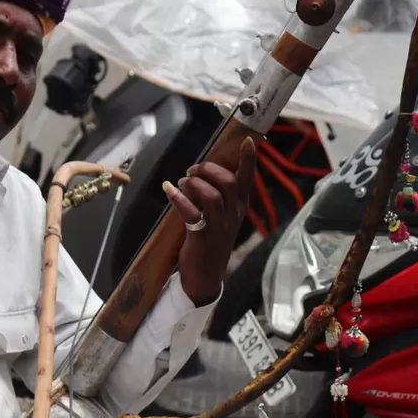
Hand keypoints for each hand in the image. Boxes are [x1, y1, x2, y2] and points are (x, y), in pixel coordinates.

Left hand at [164, 137, 256, 305]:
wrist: (205, 276)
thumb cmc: (210, 242)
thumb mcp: (220, 219)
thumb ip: (216, 197)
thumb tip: (200, 174)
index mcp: (239, 209)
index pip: (247, 180)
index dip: (248, 160)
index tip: (248, 141)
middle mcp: (232, 216)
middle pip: (228, 183)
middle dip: (208, 169)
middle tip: (192, 170)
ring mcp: (219, 227)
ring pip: (212, 195)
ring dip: (194, 183)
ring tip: (182, 182)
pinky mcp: (202, 236)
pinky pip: (191, 212)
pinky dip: (178, 198)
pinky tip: (168, 190)